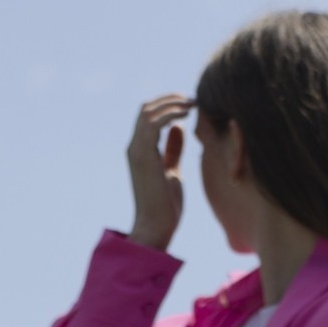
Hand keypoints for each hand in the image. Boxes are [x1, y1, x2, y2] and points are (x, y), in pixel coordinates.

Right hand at [126, 94, 193, 250]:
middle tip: (192, 100)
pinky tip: (186, 115)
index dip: (167, 104)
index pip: (148, 116)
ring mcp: (136, 151)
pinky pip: (153, 123)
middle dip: (169, 99)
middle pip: (146, 109)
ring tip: (191, 104)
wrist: (156, 227)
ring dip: (171, 103)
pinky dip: (169, 113)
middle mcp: (134, 147)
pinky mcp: (143, 156)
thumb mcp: (172, 170)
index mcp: (140, 150)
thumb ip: (173, 149)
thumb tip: (178, 127)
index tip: (189, 104)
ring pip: (148, 112)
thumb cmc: (165, 205)